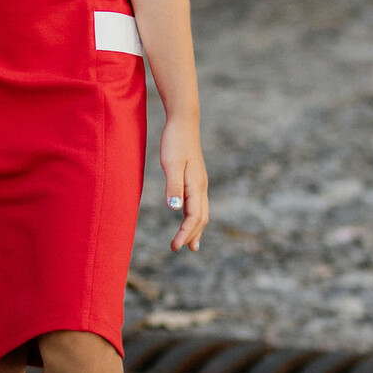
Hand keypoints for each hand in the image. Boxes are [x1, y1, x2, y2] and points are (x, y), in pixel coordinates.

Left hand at [161, 116, 208, 252]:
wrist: (183, 122)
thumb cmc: (175, 141)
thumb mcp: (171, 163)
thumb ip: (173, 186)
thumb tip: (174, 209)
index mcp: (196, 186)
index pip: (194, 217)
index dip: (185, 233)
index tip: (174, 247)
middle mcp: (201, 186)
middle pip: (201, 218)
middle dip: (192, 234)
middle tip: (181, 249)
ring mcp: (199, 183)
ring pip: (201, 212)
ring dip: (196, 228)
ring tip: (191, 244)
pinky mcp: (194, 178)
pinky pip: (197, 203)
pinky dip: (193, 216)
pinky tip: (187, 219)